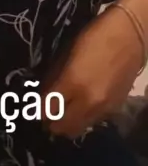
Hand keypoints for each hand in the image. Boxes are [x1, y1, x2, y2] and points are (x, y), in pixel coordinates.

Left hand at [41, 6, 142, 138]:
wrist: (131, 36)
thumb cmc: (95, 36)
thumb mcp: (67, 52)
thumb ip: (54, 76)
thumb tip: (43, 94)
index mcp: (73, 83)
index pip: (47, 110)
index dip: (38, 109)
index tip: (35, 105)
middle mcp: (88, 102)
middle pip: (61, 128)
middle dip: (51, 121)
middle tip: (48, 110)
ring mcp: (104, 108)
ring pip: (78, 129)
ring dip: (68, 122)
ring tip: (64, 109)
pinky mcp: (115, 109)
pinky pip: (93, 122)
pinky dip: (83, 117)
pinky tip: (82, 104)